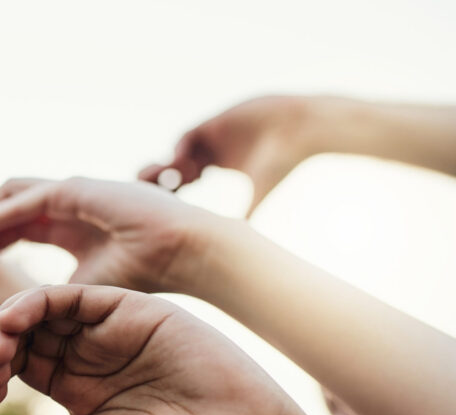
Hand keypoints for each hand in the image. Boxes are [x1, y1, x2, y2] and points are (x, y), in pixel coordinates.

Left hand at [0, 177, 222, 293]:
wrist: (185, 254)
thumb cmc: (145, 277)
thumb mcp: (84, 291)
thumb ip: (52, 297)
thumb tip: (20, 322)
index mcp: (68, 226)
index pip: (16, 227)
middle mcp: (65, 204)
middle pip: (6, 209)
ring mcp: (69, 192)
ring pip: (8, 196)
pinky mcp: (73, 190)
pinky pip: (23, 201)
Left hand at [0, 285, 302, 414]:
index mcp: (73, 387)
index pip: (12, 367)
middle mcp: (87, 354)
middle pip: (19, 335)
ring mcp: (107, 329)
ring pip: (39, 311)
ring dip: (6, 324)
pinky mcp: (129, 309)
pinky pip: (71, 294)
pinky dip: (36, 303)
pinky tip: (14, 323)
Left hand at [138, 96, 317, 216]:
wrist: (300, 127)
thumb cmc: (283, 161)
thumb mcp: (259, 190)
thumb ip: (247, 211)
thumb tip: (241, 241)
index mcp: (218, 164)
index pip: (187, 177)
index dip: (177, 190)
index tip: (174, 206)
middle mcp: (211, 148)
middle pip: (177, 163)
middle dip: (168, 178)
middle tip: (165, 195)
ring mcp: (212, 135)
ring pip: (180, 151)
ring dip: (175, 167)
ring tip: (179, 183)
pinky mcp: (216, 122)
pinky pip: (188, 136)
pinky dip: (182, 150)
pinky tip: (185, 163)